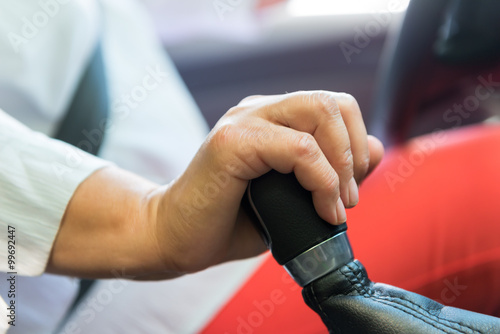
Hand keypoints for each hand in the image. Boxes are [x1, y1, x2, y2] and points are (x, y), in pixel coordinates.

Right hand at [48, 91, 382, 278]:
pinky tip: (322, 210)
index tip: (350, 191)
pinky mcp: (232, 142)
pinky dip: (322, 182)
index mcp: (271, 119)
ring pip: (319, 112)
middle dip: (353, 153)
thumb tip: (376, 148)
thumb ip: (332, 171)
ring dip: (342, 164)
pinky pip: (299, 148)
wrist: (177, 237)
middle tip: (348, 198)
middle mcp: (257, 112)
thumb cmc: (231, 220)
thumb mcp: (294, 196)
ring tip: (337, 205)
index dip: (355, 144)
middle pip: (331, 102)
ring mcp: (243, 121)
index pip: (332, 106)